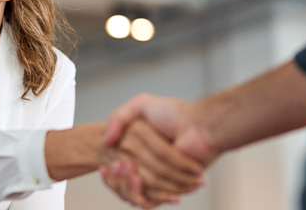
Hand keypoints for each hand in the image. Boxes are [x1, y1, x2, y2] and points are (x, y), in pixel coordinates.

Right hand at [101, 94, 219, 207]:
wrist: (199, 126)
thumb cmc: (174, 113)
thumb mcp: (140, 105)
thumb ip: (118, 117)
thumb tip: (106, 141)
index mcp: (139, 151)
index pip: (116, 170)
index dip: (110, 173)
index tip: (106, 166)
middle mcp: (148, 166)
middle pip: (123, 184)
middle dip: (117, 179)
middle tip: (115, 166)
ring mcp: (159, 178)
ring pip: (134, 194)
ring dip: (126, 186)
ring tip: (128, 169)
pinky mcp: (170, 188)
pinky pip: (150, 199)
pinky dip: (140, 193)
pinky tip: (136, 178)